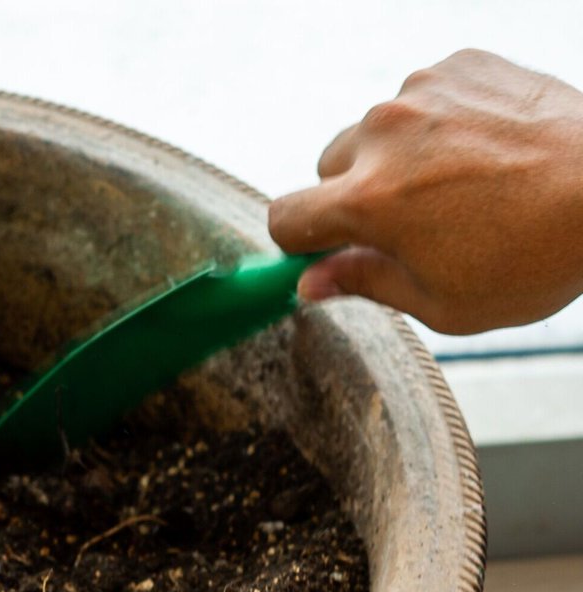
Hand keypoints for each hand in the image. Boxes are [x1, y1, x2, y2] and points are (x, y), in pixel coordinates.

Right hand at [270, 50, 582, 332]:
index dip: (299, 243)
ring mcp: (424, 91)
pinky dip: (436, 123)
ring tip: (455, 185)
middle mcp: (384, 134)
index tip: (323, 253)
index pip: (285, 217)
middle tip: (406, 225)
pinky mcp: (461, 63)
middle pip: (327, 169)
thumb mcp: (441, 302)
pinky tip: (479, 151)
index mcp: (370, 201)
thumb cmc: (533, 258)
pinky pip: (421, 98)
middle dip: (351, 196)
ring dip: (395, 157)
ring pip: (374, 131)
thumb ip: (365, 284)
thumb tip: (312, 283)